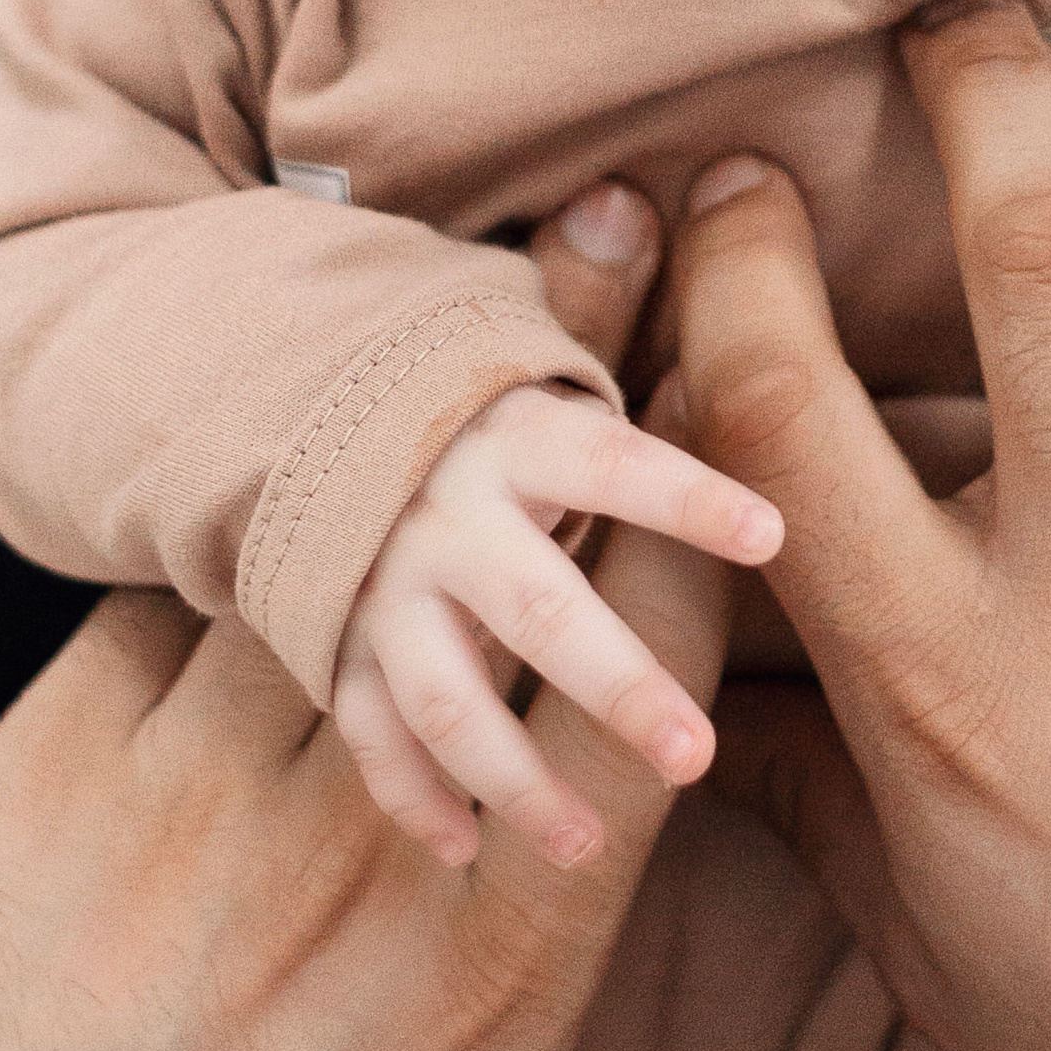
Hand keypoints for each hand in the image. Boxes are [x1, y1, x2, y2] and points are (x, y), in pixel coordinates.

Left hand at [0, 186, 707, 1050]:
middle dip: (572, 360)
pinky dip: (229, 511)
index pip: (645, 663)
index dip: (696, 500)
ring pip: (350, 526)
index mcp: (519, 931)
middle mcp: (397, 821)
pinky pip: (188, 593)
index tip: (739, 369)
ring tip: (453, 246)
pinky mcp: (91, 737)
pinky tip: (246, 420)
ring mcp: (235, 766)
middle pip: (512, 543)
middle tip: (627, 206)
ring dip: (409, 382)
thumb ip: (530, 944)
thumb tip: (590, 826)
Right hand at [330, 255, 780, 872]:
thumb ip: (589, 303)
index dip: (686, 493)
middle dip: (614, 684)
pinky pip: (372, 733)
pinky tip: (465, 852)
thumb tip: (639, 198)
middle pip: (536, 607)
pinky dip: (413, 795)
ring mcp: (384, 587)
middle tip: (693, 756)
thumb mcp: (514, 341)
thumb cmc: (457, 390)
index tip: (772, 536)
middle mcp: (448, 514)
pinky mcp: (338, 642)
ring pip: (449, 696)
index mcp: (513, 435)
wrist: (279, 404)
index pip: (609, 461)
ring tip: (586, 847)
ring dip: (518, 775)